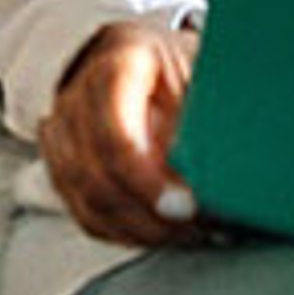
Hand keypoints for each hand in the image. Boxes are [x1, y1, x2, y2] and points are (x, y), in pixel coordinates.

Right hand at [40, 18, 207, 246]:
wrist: (149, 61)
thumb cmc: (183, 66)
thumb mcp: (207, 71)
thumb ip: (211, 115)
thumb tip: (230, 170)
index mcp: (117, 66)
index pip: (113, 132)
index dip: (146, 179)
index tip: (187, 205)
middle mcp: (78, 100)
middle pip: (94, 176)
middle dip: (150, 215)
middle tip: (201, 226)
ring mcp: (64, 137)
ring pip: (89, 202)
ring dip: (144, 230)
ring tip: (195, 232)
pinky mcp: (67, 170)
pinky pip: (90, 216)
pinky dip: (131, 233)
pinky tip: (171, 232)